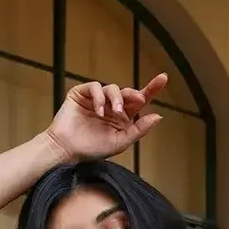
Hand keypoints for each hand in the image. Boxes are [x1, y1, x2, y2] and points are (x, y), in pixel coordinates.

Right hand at [46, 74, 166, 163]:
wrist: (65, 150)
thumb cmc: (91, 149)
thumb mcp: (119, 142)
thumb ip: (138, 130)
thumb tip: (158, 116)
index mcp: (122, 117)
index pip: (138, 101)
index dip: (152, 89)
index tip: (163, 78)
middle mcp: (111, 106)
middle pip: (127, 92)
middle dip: (133, 95)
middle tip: (138, 100)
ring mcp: (96, 98)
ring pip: (112, 88)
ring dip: (116, 98)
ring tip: (113, 112)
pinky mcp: (82, 93)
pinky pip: (95, 87)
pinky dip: (99, 97)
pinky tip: (99, 111)